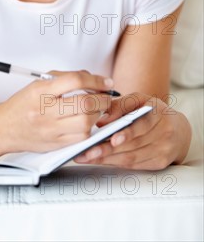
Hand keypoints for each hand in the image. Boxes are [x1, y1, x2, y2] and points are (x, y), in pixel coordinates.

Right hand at [0, 70, 113, 153]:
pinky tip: (88, 122)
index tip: (106, 82)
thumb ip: (64, 78)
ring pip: (86, 123)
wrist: (5, 127)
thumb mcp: (39, 84)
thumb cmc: (23, 104)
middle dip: (102, 99)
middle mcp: (45, 110)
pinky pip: (81, 138)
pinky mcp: (56, 144)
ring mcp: (51, 129)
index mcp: (41, 91)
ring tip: (98, 109)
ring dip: (98, 115)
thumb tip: (91, 78)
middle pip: (84, 104)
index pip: (74, 81)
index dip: (95, 80)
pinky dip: (90, 129)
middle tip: (105, 96)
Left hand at [74, 92, 192, 169]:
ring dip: (108, 159)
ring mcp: (164, 150)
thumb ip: (120, 105)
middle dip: (108, 149)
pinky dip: (116, 163)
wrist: (177, 129)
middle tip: (87, 152)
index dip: (128, 133)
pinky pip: (135, 165)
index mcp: (158, 113)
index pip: (143, 124)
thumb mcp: (139, 100)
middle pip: (133, 145)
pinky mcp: (160, 163)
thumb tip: (101, 120)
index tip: (112, 139)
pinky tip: (101, 161)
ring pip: (132, 157)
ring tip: (88, 158)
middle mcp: (164, 132)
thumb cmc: (152, 111)